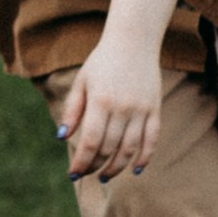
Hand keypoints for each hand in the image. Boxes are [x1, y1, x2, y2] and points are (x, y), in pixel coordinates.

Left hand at [55, 37, 163, 182]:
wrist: (133, 41)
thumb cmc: (102, 62)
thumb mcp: (82, 82)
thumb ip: (72, 111)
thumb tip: (62, 138)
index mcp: (100, 101)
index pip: (90, 141)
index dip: (82, 161)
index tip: (73, 173)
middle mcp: (122, 108)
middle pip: (109, 147)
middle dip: (95, 165)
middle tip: (87, 173)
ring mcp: (141, 109)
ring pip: (130, 148)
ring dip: (117, 167)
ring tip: (105, 176)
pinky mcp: (155, 109)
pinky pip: (152, 140)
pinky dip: (145, 157)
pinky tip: (135, 170)